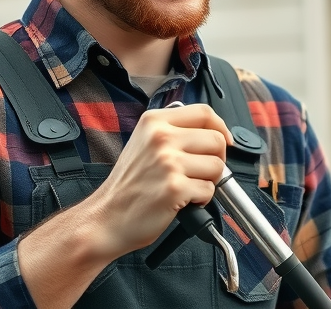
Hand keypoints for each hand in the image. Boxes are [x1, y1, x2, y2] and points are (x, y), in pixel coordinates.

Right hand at [83, 103, 232, 258]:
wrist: (106, 218)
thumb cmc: (127, 186)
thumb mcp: (143, 143)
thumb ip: (173, 131)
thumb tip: (212, 132)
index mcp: (154, 121)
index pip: (204, 112)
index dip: (220, 127)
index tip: (224, 140)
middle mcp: (161, 138)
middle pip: (216, 139)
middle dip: (217, 159)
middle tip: (202, 172)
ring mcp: (168, 162)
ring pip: (217, 166)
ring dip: (209, 181)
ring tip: (188, 186)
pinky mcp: (175, 188)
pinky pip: (209, 190)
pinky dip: (202, 199)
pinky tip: (184, 201)